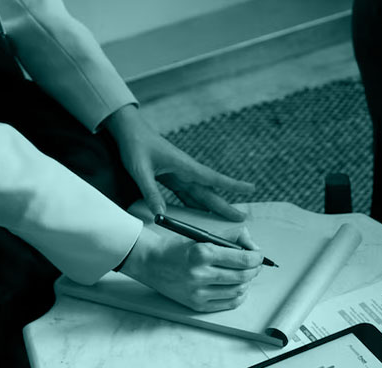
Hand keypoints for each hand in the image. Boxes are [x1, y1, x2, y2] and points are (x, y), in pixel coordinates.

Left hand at [103, 104, 255, 220]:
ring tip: (226, 221)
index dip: (232, 185)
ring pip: (200, 195)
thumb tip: (160, 213)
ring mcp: (181, 175)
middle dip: (226, 205)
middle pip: (209, 192)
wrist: (130, 132)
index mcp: (184, 166)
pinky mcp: (173, 178)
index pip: (212, 178)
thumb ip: (150, 191)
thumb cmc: (136, 146)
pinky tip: (201, 216)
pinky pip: (187, 195)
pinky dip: (196, 205)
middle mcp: (186, 171)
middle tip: (243, 217)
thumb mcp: (140, 170)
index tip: (251, 188)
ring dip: (213, 208)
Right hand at [118, 225, 263, 311]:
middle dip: (254, 270)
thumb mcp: (202, 236)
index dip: (257, 257)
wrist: (151, 263)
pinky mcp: (196, 304)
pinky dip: (239, 296)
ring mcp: (198, 292)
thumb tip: (252, 245)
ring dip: (247, 282)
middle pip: (243, 276)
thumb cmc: (177, 248)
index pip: (243, 259)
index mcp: (202, 253)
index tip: (258, 255)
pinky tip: (238, 287)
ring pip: (238, 291)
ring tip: (246, 275)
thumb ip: (230, 237)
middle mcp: (200, 274)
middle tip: (255, 265)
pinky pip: (228, 304)